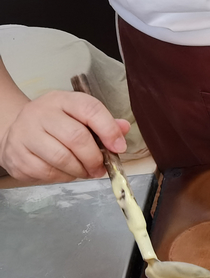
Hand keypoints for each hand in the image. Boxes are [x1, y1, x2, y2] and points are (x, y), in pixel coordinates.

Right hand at [0, 91, 129, 182]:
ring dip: (80, 170)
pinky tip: (67, 172)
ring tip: (86, 171)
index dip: (109, 130)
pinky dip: (63, 177)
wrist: (18, 132)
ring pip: (61, 158)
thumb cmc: (55, 125)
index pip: (90, 109)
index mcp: (62, 100)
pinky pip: (47, 172)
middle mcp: (41, 113)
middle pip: (76, 137)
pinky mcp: (17, 156)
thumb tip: (123, 128)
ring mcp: (25, 133)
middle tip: (101, 168)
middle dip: (94, 158)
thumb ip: (103, 122)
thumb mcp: (79, 117)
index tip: (119, 148)